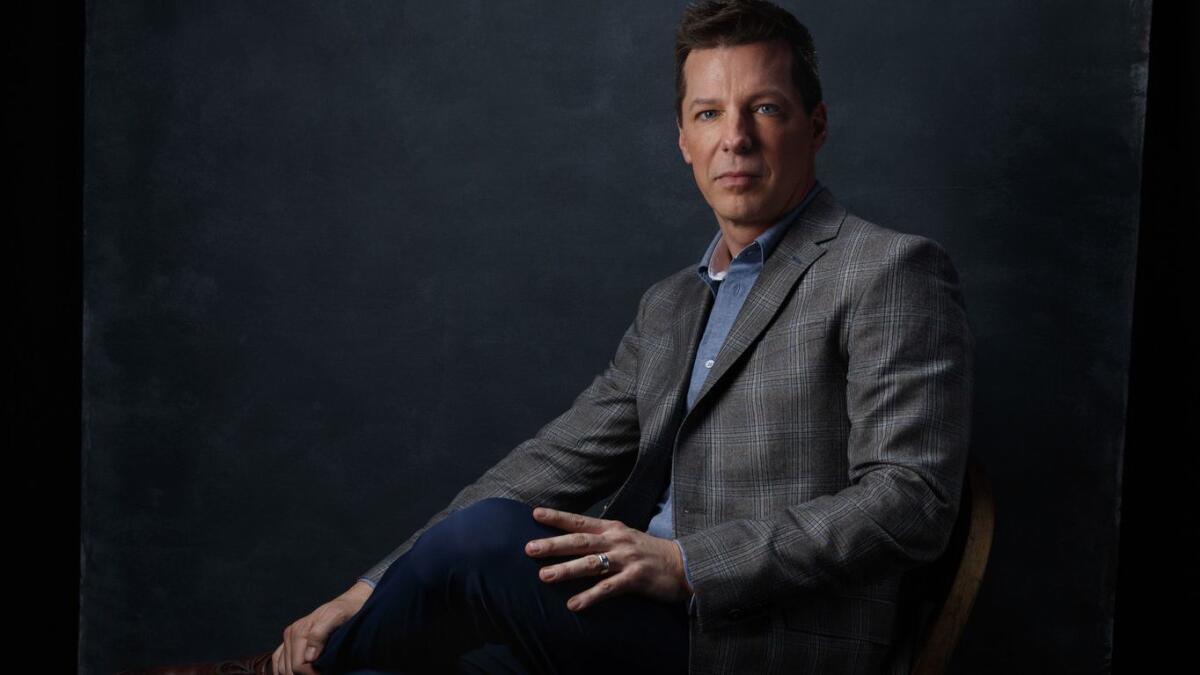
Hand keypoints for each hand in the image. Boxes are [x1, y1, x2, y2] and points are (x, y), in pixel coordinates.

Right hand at [272, 581, 373, 674]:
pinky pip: (278, 661)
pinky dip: (283, 670)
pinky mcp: (289, 642)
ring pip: (283, 668)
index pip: (298, 667)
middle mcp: (291, 634)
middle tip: (322, 672)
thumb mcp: (336, 617)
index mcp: (299, 631)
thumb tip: (308, 657)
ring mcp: (288, 638)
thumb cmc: (345, 611)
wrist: (349, 603)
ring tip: (314, 672)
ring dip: (295, 674)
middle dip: (304, 674)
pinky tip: (296, 672)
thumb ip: (320, 634)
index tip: (326, 673)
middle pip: (289, 670)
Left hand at [524, 507, 691, 611]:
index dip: (558, 517)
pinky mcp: (635, 578)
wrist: (683, 563)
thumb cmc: (649, 552)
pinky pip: (608, 588)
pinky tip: (574, 604)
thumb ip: (602, 537)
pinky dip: (590, 596)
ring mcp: (626, 559)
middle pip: (580, 541)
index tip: (535, 513)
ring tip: (545, 576)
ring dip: (566, 570)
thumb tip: (575, 538)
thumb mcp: (625, 537)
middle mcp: (617, 540)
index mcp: (613, 528)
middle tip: (529, 548)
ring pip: (591, 563)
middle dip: (554, 544)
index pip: (580, 521)